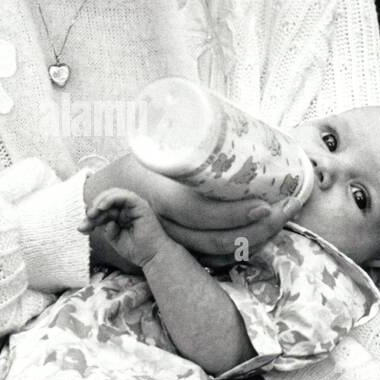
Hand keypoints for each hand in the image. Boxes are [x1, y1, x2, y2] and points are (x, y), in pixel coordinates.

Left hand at [79, 188, 168, 267]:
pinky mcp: (140, 205)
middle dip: (93, 210)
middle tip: (86, 220)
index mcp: (121, 215)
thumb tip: (94, 220)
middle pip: (105, 200)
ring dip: (100, 202)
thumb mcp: (114, 238)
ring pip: (113, 194)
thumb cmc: (137, 249)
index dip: (90, 217)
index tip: (81, 228)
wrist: (152, 257)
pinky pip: (124, 196)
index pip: (102, 210)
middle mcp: (127, 208)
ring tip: (92, 214)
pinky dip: (111, 199)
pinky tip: (102, 207)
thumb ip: (105, 228)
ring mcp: (134, 205)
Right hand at [83, 154, 297, 268]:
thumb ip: (175, 137)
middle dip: (255, 231)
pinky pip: (210, 262)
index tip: (264, 203)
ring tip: (280, 222)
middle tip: (283, 211)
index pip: (195, 211)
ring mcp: (166, 245)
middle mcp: (159, 225)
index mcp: (151, 193)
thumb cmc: (128, 168)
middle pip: (212, 241)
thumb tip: (222, 116)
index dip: (232, 214)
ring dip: (253, 243)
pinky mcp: (174, 255)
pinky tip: (260, 237)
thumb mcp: (146, 147)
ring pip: (215, 255)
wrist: (96, 203)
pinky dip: (237, 254)